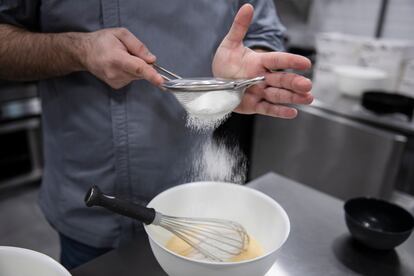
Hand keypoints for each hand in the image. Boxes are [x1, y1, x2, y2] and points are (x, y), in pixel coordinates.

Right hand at [80, 28, 162, 88]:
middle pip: (140, 72)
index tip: (160, 81)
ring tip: (121, 58)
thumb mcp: (121, 34)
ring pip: (137, 76)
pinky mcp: (116, 85)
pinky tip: (120, 65)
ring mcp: (115, 81)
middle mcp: (115, 73)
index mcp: (116, 58)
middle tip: (130, 53)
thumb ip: (138, 46)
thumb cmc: (102, 41)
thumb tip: (152, 59)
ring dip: (136, 67)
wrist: (84, 53)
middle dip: (143, 63)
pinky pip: (132, 79)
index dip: (151, 74)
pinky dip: (131, 72)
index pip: (138, 68)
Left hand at [212, 4, 312, 118]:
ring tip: (308, 98)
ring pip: (278, 95)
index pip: (277, 60)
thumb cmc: (226, 63)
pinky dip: (279, 111)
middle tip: (307, 85)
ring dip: (292, 97)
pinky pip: (268, 109)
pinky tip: (292, 112)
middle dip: (294, 83)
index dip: (291, 61)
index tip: (305, 63)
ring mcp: (260, 92)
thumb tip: (246, 7)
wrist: (217, 83)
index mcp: (259, 62)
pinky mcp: (254, 106)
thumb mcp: (230, 44)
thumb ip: (239, 27)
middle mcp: (262, 78)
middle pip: (281, 80)